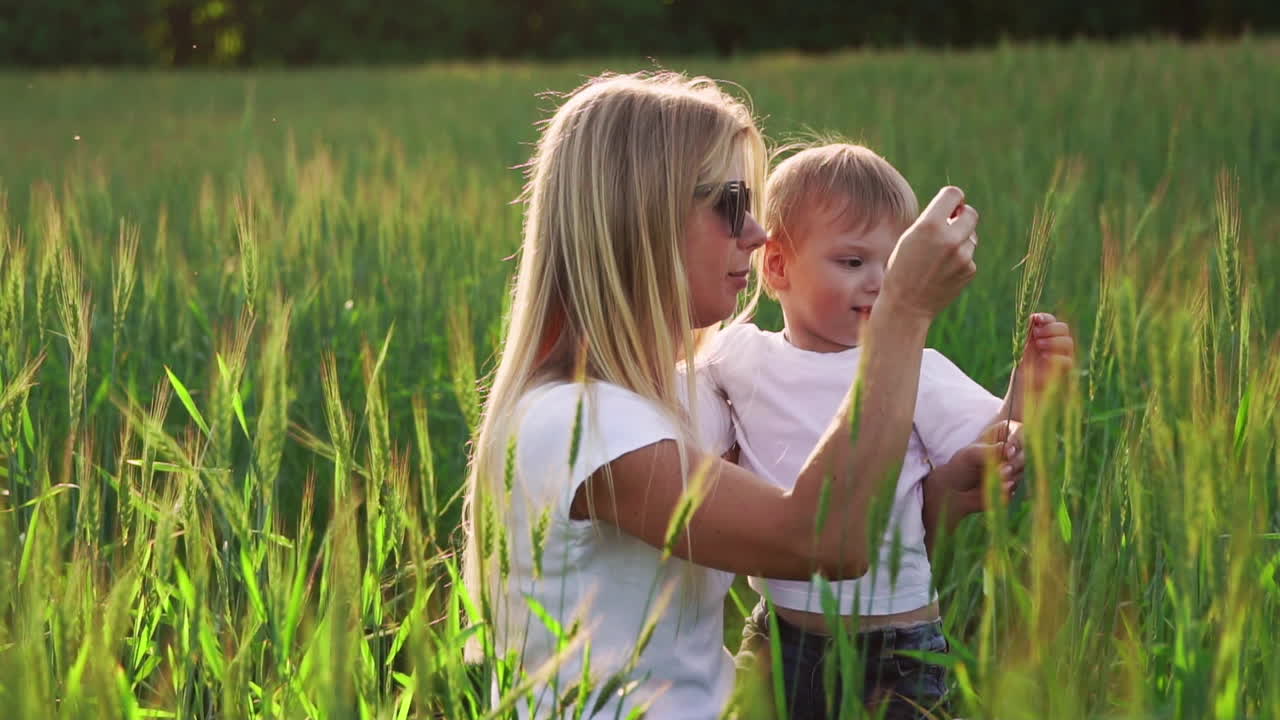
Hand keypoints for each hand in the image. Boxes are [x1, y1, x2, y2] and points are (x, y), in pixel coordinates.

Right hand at [882, 186, 978, 320]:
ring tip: (939, 256)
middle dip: (962, 216)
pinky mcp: (969, 270)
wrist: (906, 306)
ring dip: (960, 240)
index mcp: (930, 225)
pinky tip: (943, 270)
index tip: (948, 207)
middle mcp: (950, 238)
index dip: (952, 199)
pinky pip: (969, 255)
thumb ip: (933, 220)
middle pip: (971, 213)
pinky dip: (960, 259)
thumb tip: (959, 209)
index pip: (954, 194)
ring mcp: (963, 256)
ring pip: (971, 236)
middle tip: (950, 226)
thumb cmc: (902, 268)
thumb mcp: (909, 237)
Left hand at [929, 419, 1025, 518]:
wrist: (956, 490)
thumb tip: (1009, 450)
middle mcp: (1016, 449)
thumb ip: (990, 451)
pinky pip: (1025, 486)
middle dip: (1017, 461)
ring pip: (1029, 470)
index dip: (1019, 441)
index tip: (1008, 453)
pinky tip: (1003, 488)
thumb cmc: (962, 465)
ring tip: (999, 478)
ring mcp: (1019, 468)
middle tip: (1003, 470)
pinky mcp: (1019, 485)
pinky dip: (1014, 488)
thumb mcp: (971, 454)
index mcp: (1006, 433)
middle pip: (1030, 452)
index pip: (1022, 431)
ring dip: (1015, 476)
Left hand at [1006, 313, 1074, 419]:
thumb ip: (1028, 334)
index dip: (1047, 318)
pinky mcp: (1064, 375)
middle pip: (1064, 329)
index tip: (1036, 319)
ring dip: (1053, 341)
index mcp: (1046, 341)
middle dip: (1051, 329)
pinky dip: (1056, 356)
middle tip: (1036, 337)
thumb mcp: (1022, 352)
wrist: (1020, 402)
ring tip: (1039, 347)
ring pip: (1068, 342)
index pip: (1053, 322)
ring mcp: (1062, 362)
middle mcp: (1057, 349)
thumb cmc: (1021, 378)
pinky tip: (1044, 358)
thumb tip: (1033, 317)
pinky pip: (1068, 360)